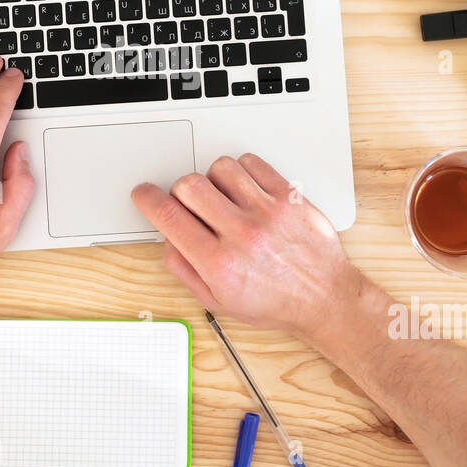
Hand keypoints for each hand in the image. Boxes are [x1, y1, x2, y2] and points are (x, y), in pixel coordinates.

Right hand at [130, 154, 362, 342]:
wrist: (323, 298)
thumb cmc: (274, 303)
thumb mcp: (218, 301)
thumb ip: (184, 268)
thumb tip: (167, 236)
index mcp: (219, 263)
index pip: (168, 216)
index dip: (147, 199)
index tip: (144, 194)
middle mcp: (242, 234)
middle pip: (189, 185)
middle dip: (180, 192)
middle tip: (190, 205)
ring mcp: (267, 212)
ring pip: (220, 168)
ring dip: (212, 180)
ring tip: (222, 199)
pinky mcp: (288, 197)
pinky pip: (252, 163)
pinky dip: (241, 172)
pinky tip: (244, 190)